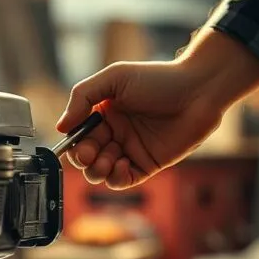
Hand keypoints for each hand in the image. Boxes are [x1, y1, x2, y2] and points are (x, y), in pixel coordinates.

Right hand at [56, 29, 258, 188]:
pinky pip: (124, 181)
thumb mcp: (114, 78)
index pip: (78, 135)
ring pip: (101, 172)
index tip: (76, 141)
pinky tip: (123, 165)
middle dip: (84, 158)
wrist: (197, 91)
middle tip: (90, 152)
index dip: (73, 142)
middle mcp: (115, 133)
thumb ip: (82, 97)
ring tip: (108, 159)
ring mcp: (131, 150)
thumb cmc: (158, 79)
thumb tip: (61, 126)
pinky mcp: (148, 164)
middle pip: (86, 157)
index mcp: (103, 113)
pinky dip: (117, 178)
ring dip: (98, 170)